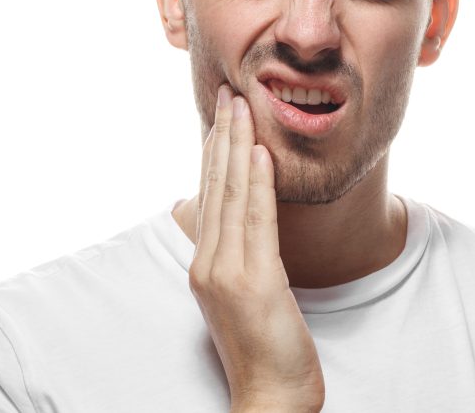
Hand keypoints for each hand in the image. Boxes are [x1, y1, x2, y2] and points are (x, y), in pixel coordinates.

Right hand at [188, 85, 324, 412]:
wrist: (269, 398)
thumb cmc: (263, 350)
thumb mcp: (242, 297)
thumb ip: (237, 258)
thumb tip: (240, 224)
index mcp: (205, 265)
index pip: (208, 195)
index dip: (214, 152)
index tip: (221, 115)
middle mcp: (208, 263)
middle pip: (215, 187)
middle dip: (222, 135)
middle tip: (228, 92)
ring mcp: (227, 272)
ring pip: (231, 196)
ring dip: (237, 146)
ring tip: (242, 106)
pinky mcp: (253, 282)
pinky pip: (255, 222)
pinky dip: (256, 184)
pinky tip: (259, 153)